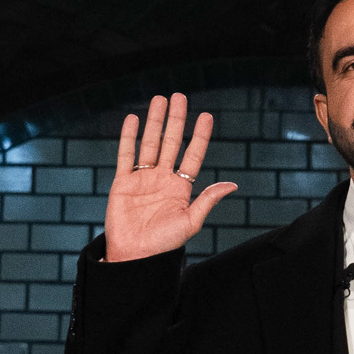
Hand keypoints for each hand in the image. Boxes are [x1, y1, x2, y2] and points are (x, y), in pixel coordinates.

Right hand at [104, 91, 237, 262]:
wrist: (134, 257)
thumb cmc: (163, 245)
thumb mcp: (190, 223)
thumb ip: (207, 200)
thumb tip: (231, 184)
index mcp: (181, 188)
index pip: (192, 155)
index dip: (199, 136)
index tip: (205, 116)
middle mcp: (162, 180)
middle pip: (170, 143)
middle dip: (175, 120)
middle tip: (179, 96)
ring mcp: (142, 179)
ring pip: (150, 144)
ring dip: (154, 122)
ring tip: (160, 99)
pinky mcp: (122, 183)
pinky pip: (126, 155)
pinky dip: (129, 137)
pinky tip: (133, 119)